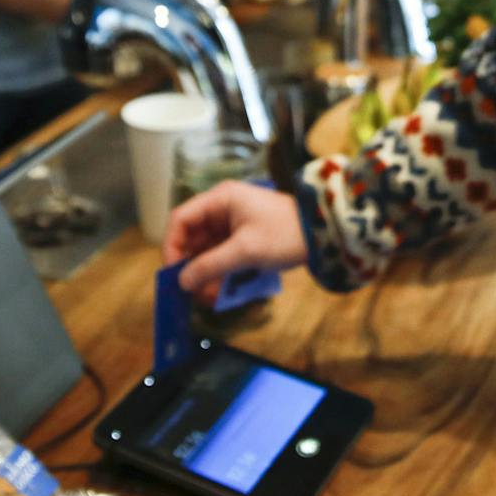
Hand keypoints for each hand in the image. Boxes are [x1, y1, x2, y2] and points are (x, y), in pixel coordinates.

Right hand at [161, 180, 305, 303]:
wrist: (323, 234)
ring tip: (210, 296)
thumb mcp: (245, 250)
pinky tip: (220, 291)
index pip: (181, 219)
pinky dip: (218, 273)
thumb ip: (211, 265)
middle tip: (192, 292)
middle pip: (192, 237)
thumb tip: (182, 282)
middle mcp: (222, 209)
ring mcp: (232, 224)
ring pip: (206, 250)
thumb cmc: (284, 234)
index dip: (172, 245)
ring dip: (205, 273)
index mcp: (220, 199)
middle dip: (191, 266)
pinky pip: (221, 256)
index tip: (173, 273)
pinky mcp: (243, 239)